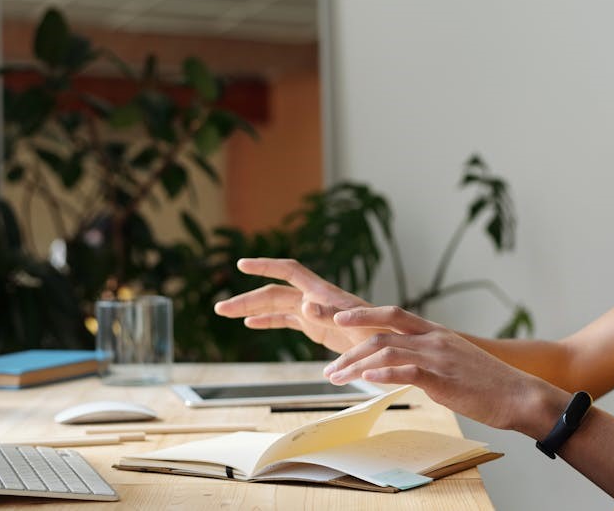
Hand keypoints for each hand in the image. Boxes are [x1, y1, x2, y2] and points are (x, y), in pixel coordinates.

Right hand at [213, 258, 385, 352]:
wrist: (395, 348)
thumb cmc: (382, 335)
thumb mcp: (358, 326)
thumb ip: (332, 315)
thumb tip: (305, 304)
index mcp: (324, 294)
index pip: (289, 272)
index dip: (265, 266)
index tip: (241, 265)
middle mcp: (317, 299)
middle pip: (275, 293)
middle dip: (247, 298)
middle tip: (219, 309)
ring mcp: (316, 313)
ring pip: (277, 306)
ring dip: (252, 309)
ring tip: (224, 312)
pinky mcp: (318, 329)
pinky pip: (287, 321)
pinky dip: (268, 321)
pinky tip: (251, 324)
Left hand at [324, 306, 568, 435]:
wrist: (520, 395)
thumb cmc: (490, 385)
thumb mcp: (456, 364)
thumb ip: (429, 361)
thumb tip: (406, 370)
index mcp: (437, 333)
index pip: (393, 314)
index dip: (363, 314)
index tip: (338, 319)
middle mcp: (435, 339)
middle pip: (381, 333)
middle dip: (349, 349)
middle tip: (329, 368)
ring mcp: (438, 357)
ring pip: (386, 351)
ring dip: (356, 365)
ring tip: (336, 379)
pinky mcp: (443, 379)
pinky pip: (406, 372)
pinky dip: (382, 373)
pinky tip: (367, 379)